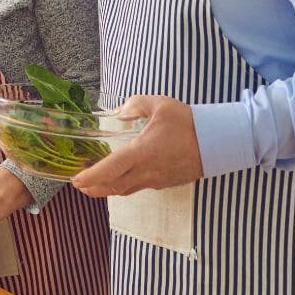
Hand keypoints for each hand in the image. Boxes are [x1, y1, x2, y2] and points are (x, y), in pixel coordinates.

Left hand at [71, 94, 203, 196]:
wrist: (218, 142)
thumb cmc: (189, 123)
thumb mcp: (160, 105)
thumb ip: (135, 105)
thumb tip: (118, 111)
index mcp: (141, 153)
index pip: (109, 170)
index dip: (90, 177)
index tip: (76, 180)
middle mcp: (146, 171)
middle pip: (113, 187)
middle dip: (94, 188)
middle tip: (80, 185)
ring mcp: (157, 180)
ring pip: (127, 190)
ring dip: (109, 189)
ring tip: (96, 185)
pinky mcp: (167, 182)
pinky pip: (141, 187)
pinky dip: (126, 186)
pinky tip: (124, 178)